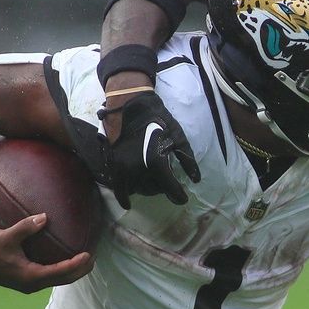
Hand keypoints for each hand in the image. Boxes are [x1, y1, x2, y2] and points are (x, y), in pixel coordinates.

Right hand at [0, 214, 93, 293]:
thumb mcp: (6, 236)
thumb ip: (25, 227)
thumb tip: (44, 217)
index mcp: (29, 276)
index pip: (60, 272)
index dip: (76, 264)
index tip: (89, 255)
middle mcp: (31, 284)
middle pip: (63, 280)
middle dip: (80, 270)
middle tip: (94, 257)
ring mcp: (29, 284)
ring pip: (58, 280)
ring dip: (73, 272)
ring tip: (86, 260)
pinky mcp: (26, 280)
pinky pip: (51, 277)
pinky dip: (62, 271)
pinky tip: (68, 261)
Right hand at [104, 89, 200, 207]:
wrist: (131, 106)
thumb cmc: (158, 119)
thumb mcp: (178, 138)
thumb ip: (187, 160)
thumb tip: (195, 180)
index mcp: (155, 162)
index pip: (171, 189)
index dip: (179, 196)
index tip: (183, 199)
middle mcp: (138, 169)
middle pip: (153, 190)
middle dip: (161, 189)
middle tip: (166, 182)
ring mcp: (123, 167)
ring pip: (136, 190)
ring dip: (145, 189)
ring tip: (151, 181)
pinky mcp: (113, 164)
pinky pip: (118, 187)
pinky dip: (124, 195)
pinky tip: (128, 202)